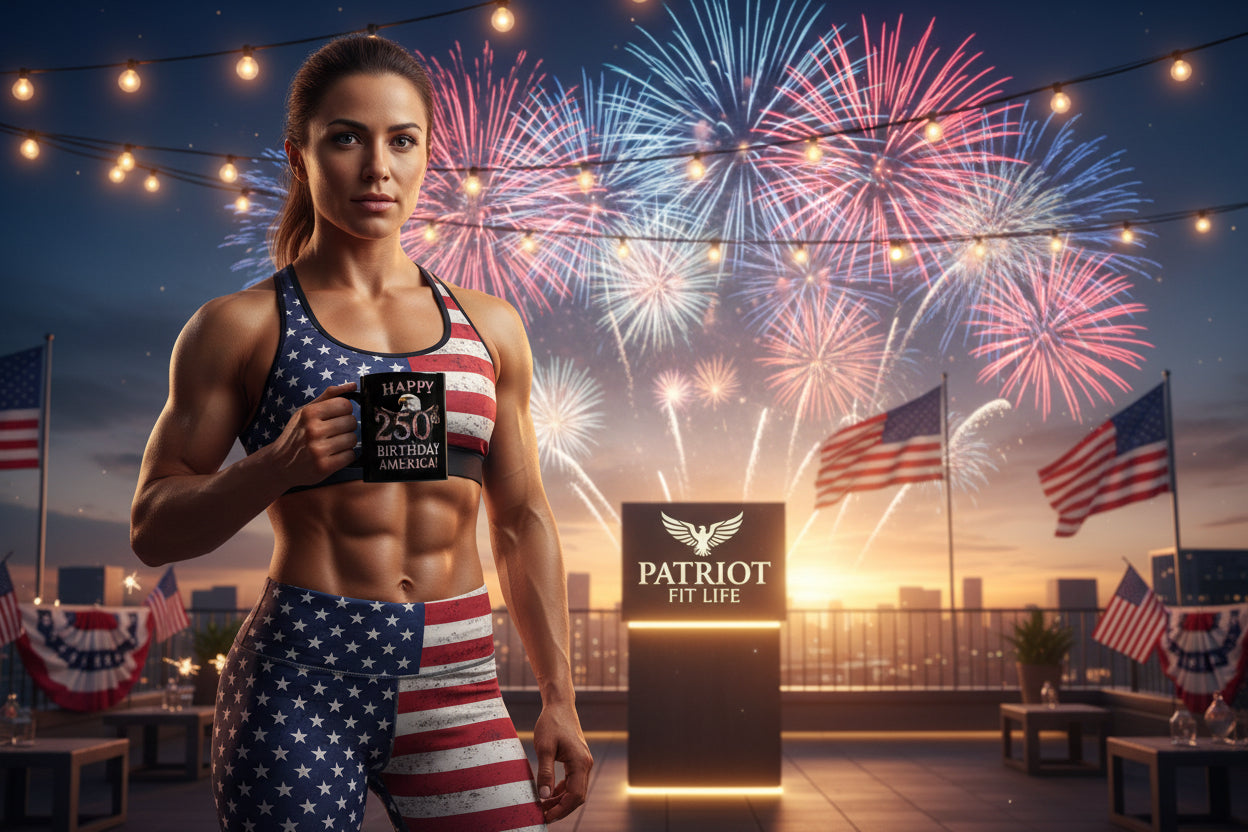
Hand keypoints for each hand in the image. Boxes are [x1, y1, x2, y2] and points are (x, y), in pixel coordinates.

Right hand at [263, 383, 357, 487]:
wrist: (278, 465)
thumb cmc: (295, 435)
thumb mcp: (305, 411)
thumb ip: (329, 395)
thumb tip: (353, 385)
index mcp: (309, 413)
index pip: (346, 405)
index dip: (345, 411)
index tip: (337, 417)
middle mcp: (313, 430)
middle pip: (352, 422)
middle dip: (347, 427)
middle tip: (335, 432)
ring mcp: (318, 450)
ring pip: (353, 439)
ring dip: (347, 443)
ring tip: (333, 444)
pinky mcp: (324, 467)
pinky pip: (350, 456)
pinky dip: (345, 456)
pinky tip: (333, 455)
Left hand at [533, 702, 591, 822]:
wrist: (559, 706)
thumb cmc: (551, 723)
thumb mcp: (544, 748)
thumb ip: (545, 773)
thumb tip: (544, 796)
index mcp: (580, 762)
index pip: (575, 796)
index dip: (561, 810)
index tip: (545, 817)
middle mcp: (585, 764)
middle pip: (577, 797)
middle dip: (561, 809)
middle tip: (542, 815)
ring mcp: (583, 762)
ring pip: (576, 791)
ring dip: (561, 801)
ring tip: (543, 807)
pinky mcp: (578, 760)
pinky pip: (573, 782)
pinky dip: (562, 791)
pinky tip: (549, 794)